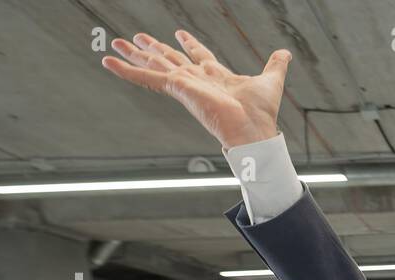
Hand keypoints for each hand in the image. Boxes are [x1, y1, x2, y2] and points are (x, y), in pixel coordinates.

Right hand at [101, 29, 290, 147]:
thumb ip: (276, 65)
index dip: (190, 44)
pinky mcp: (176, 88)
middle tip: (136, 36)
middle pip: (170, 58)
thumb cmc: (261, 113)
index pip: (199, 56)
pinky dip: (127, 70)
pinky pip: (146, 76)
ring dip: (135, 53)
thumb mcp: (271, 80)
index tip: (179, 33)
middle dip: (154, 47)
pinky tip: (108, 61)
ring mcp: (185, 84)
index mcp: (215, 77)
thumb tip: (285, 53)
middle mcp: (197, 80)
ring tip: (115, 43)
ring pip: (154, 64)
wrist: (253, 131)